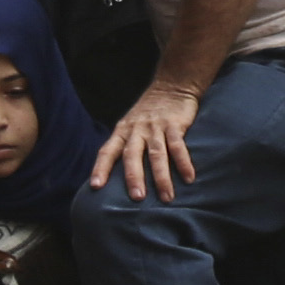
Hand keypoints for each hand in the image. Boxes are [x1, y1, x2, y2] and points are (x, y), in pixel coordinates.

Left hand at [95, 79, 202, 199]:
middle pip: (132, 155)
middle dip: (133, 177)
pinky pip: (178, 146)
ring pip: (157, 154)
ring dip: (161, 177)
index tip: (96, 187)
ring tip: (166, 198)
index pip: (107, 151)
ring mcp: (156, 127)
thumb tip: (114, 178)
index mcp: (122, 131)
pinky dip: (184, 163)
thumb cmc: (148, 114)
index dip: (101, 168)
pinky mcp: (175, 124)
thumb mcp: (130, 125)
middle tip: (137, 198)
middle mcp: (137, 130)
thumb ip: (124, 147)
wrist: (172, 86)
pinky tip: (189, 179)